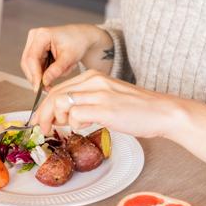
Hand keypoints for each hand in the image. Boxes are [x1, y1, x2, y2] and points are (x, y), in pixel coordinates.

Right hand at [20, 24, 108, 89]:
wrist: (81, 37)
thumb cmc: (77, 43)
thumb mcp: (69, 58)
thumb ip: (56, 70)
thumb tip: (44, 82)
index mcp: (42, 35)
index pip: (32, 58)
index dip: (34, 74)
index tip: (38, 88)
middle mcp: (34, 36)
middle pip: (27, 62)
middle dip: (35, 77)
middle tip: (45, 89)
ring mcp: (33, 42)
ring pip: (30, 65)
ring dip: (40, 75)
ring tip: (55, 79)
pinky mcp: (35, 48)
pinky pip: (34, 64)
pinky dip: (42, 72)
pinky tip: (53, 74)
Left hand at [32, 69, 175, 137]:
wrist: (163, 112)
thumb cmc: (139, 109)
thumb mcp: (109, 98)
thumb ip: (88, 102)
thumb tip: (66, 115)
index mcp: (93, 77)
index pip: (58, 88)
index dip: (45, 106)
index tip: (42, 119)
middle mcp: (94, 81)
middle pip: (54, 94)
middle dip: (43, 114)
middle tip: (43, 129)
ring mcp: (99, 94)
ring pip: (60, 102)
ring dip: (56, 119)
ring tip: (64, 129)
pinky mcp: (105, 109)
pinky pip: (75, 115)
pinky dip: (73, 124)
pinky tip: (83, 127)